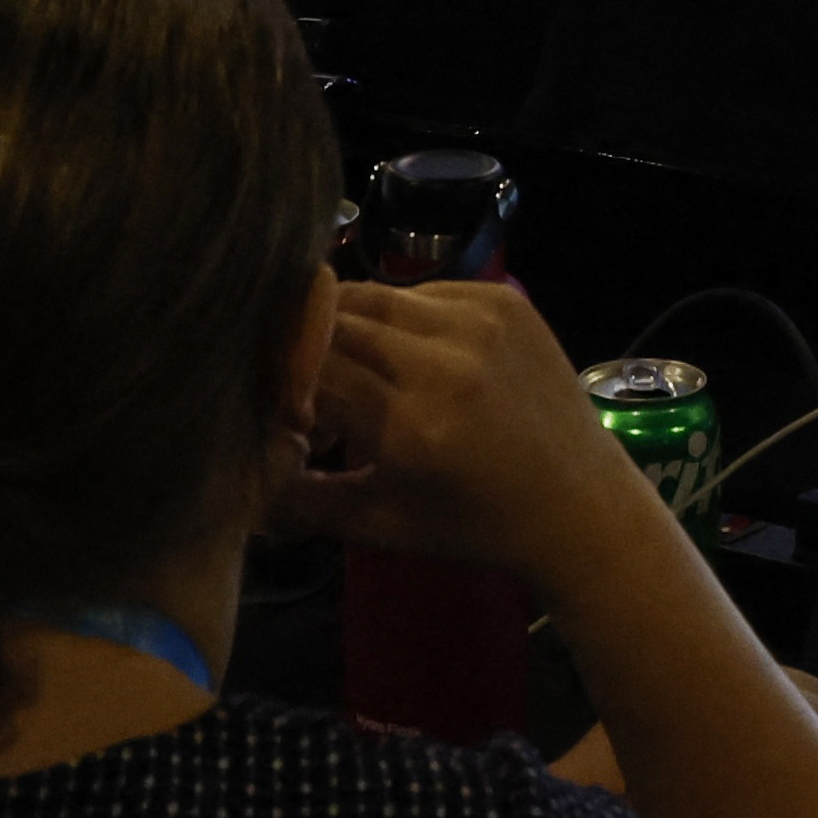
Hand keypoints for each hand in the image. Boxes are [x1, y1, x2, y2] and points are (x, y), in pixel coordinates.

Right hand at [271, 279, 663, 589]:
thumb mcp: (379, 525)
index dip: (278, 382)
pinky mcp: (504, 298)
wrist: (578, 501)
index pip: (310, 374)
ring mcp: (479, 320)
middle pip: (335, 324)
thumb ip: (299, 496)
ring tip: (351, 369)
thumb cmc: (473, 525)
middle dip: (305, 349)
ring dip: (347, 326)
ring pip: (375, 297)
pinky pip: (422, 291)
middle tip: (298, 378)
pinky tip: (404, 357)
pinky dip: (399, 317)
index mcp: (409, 426)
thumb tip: (238, 465)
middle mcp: (443, 361)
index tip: (269, 402)